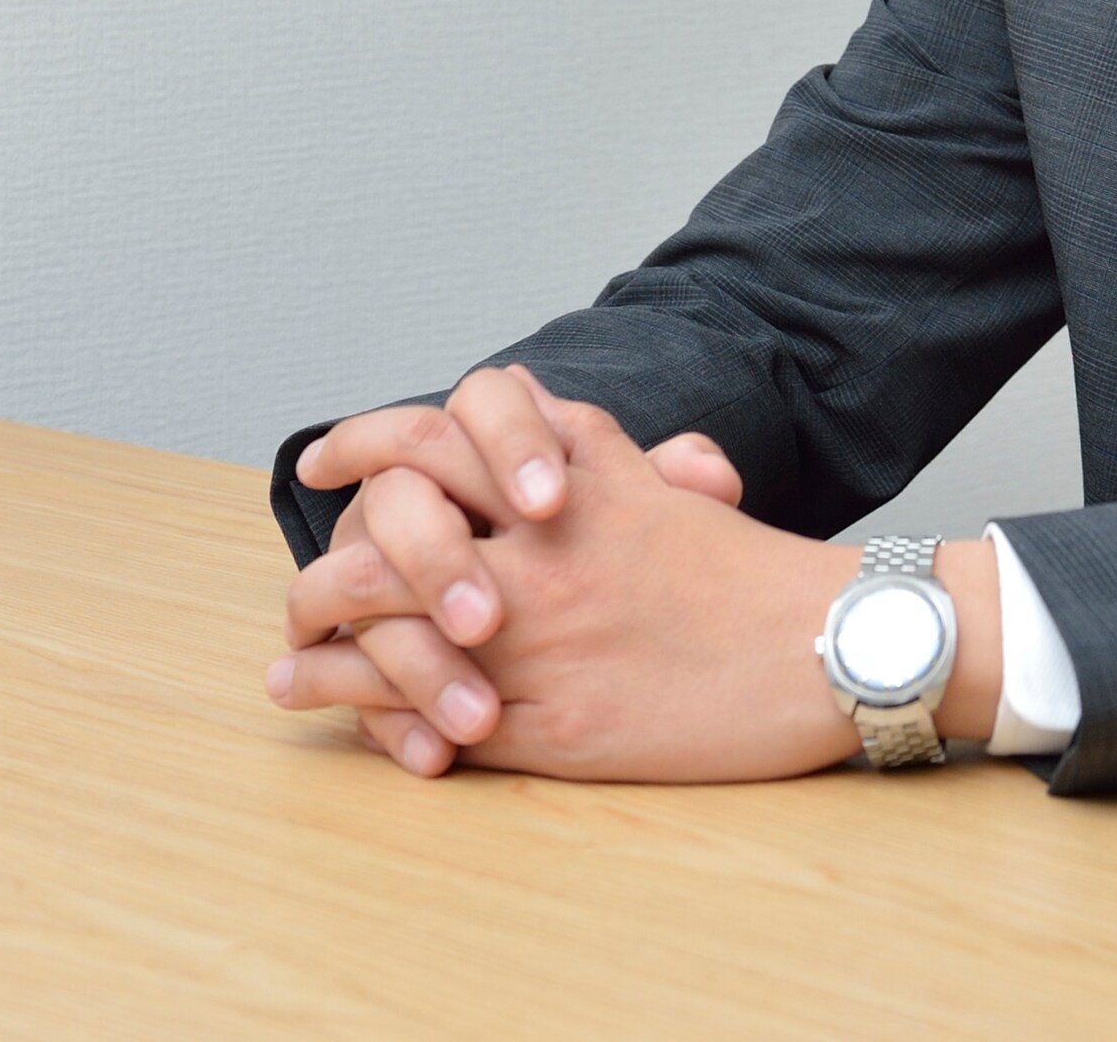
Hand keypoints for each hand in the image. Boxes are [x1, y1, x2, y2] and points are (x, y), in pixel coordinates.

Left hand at [270, 388, 1005, 782]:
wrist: (823, 648)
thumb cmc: (751, 576)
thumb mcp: (667, 484)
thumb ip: (589, 443)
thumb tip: (525, 397)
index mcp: (573, 478)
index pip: (440, 432)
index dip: (366, 441)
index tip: (325, 460)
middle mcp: (543, 544)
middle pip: (390, 527)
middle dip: (328, 560)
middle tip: (302, 589)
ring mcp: (537, 631)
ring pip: (386, 618)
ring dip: (319, 637)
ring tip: (293, 658)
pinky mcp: (542, 719)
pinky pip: (424, 707)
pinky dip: (364, 709)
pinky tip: (340, 712)